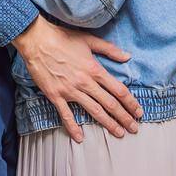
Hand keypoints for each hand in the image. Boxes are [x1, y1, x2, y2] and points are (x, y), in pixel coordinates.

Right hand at [11, 16, 142, 142]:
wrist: (37, 41)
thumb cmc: (62, 38)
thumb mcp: (89, 40)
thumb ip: (110, 49)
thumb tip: (128, 56)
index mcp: (95, 69)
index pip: (118, 90)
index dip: (131, 103)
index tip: (138, 112)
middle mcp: (85, 82)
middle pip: (110, 104)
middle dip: (124, 118)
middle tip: (134, 129)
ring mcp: (70, 90)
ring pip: (93, 111)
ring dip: (108, 123)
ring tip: (119, 133)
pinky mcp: (55, 95)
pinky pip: (66, 115)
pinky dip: (73, 127)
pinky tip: (80, 138)